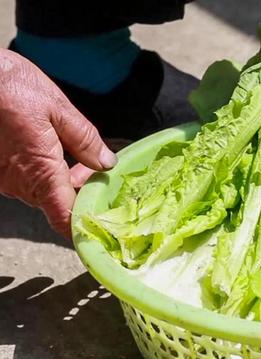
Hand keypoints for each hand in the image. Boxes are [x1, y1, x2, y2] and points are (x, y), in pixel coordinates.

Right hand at [0, 49, 116, 237]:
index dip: (83, 227)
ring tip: (77, 158)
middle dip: (80, 192)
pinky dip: (42, 172)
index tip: (100, 225)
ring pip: (41, 192)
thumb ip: (85, 140)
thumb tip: (106, 163)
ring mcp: (4, 178)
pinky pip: (24, 181)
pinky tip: (50, 151)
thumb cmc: (11, 87)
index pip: (64, 217)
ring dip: (62, 181)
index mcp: (41, 171)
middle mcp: (19, 182)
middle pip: (57, 204)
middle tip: (96, 170)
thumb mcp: (59, 108)